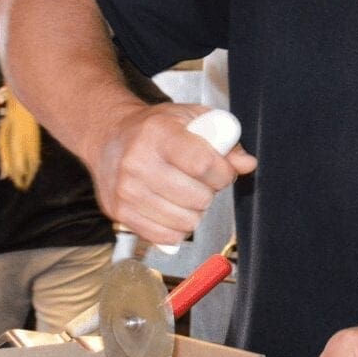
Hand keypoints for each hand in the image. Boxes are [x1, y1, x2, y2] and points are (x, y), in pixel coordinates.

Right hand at [83, 103, 256, 245]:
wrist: (109, 137)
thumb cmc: (156, 128)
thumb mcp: (192, 119)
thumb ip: (224, 140)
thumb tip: (247, 164)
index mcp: (159, 133)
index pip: (203, 164)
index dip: (223, 173)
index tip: (224, 171)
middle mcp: (138, 162)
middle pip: (196, 197)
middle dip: (210, 192)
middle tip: (202, 181)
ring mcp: (126, 190)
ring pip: (184, 222)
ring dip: (195, 212)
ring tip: (186, 194)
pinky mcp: (119, 213)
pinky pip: (165, 237)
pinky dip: (177, 228)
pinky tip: (173, 209)